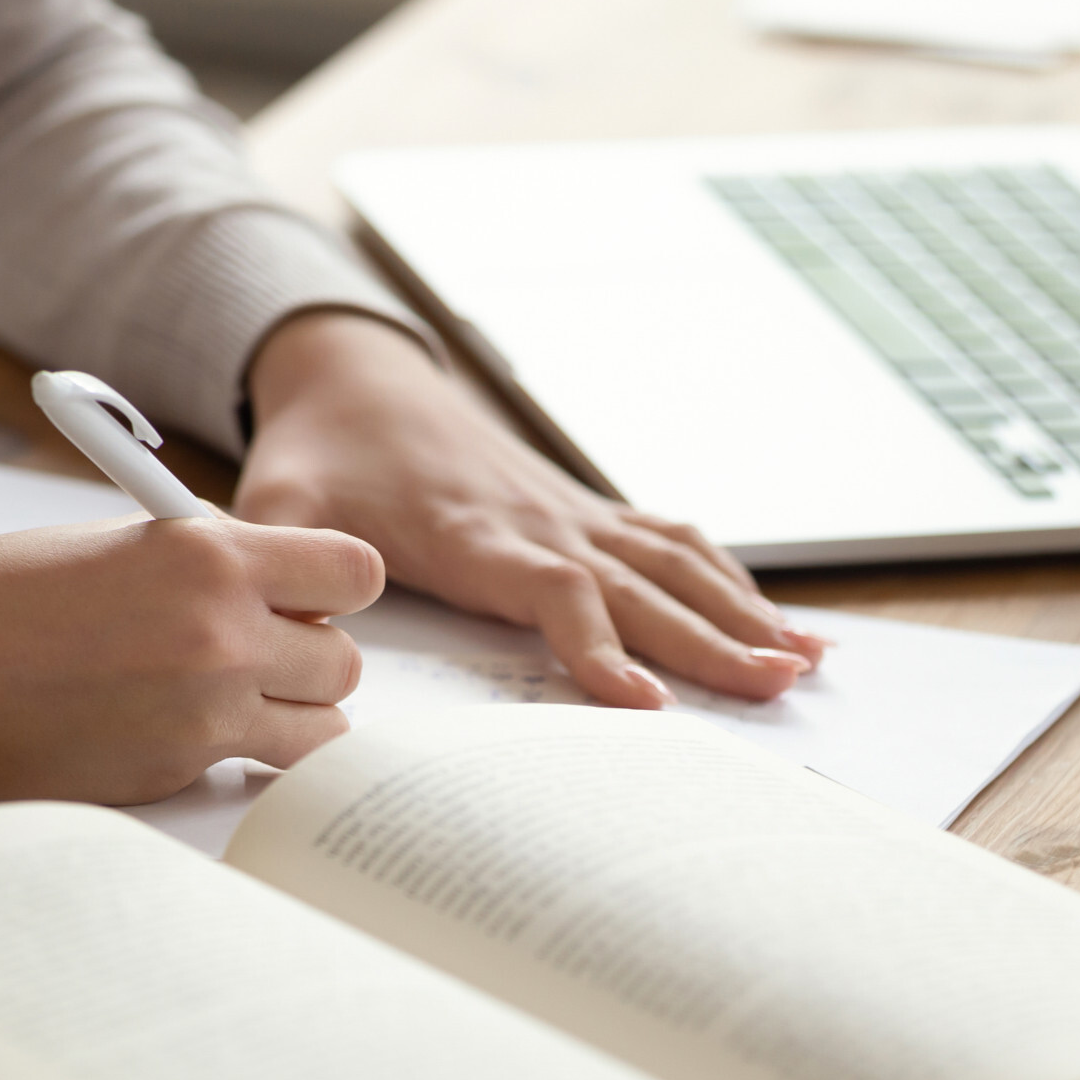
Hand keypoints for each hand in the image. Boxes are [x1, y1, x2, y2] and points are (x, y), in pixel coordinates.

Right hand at [0, 514, 383, 803]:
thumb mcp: (117, 540)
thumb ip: (204, 557)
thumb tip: (268, 578)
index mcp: (209, 555)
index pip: (355, 572)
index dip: (337, 586)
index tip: (308, 595)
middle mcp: (223, 634)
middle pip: (347, 659)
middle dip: (312, 656)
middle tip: (262, 653)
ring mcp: (206, 713)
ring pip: (325, 727)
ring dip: (294, 715)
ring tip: (238, 701)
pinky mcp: (176, 770)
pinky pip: (258, 767)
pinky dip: (246, 757)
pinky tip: (196, 735)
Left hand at [235, 312, 827, 709]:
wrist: (354, 377)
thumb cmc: (319, 455)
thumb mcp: (277, 506)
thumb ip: (285, 564)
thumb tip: (297, 634)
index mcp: (472, 532)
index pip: (552, 589)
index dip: (598, 643)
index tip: (641, 702)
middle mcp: (539, 520)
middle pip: (639, 585)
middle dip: (710, 638)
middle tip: (775, 686)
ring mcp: (570, 511)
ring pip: (672, 562)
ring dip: (740, 611)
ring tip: (802, 663)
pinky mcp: (583, 510)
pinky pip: (670, 541)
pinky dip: (730, 580)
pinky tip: (776, 622)